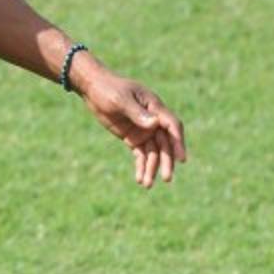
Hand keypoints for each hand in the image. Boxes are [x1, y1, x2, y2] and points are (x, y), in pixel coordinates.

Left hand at [78, 67, 186, 187]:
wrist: (92, 88)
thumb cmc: (107, 88)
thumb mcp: (120, 99)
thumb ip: (136, 112)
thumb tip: (155, 123)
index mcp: (154, 106)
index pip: (171, 125)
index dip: (178, 142)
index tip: (181, 159)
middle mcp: (153, 120)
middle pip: (165, 143)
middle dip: (166, 160)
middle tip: (166, 178)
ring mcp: (144, 130)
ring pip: (154, 152)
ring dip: (152, 168)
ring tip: (147, 184)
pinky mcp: (133, 138)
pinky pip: (142, 154)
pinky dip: (142, 166)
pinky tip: (140, 179)